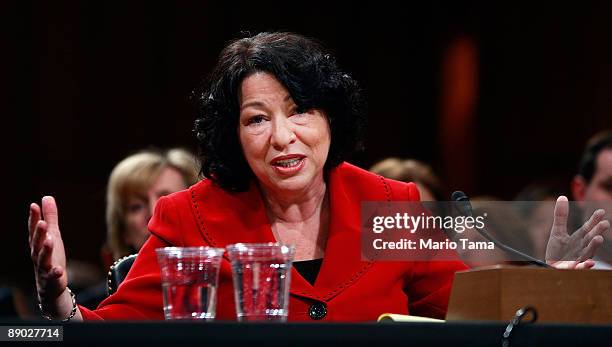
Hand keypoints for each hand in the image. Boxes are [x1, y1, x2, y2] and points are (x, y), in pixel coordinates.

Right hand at [28, 196, 69, 316]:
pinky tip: (59, 269)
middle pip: (36, 243)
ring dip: (45, 250)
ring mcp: (43, 268)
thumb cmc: (51, 257)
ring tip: (50, 240)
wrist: (50, 285)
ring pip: (42, 259)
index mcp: (38, 244)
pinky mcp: (52, 280)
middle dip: (38, 233)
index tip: (33, 205)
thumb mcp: (52, 235)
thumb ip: (50, 217)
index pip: (34, 230)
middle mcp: (37, 255)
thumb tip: (46, 197)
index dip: (33, 218)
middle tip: (42, 222)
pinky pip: (52, 277)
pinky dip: (55, 273)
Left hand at [546, 196, 607, 268]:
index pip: (587, 228)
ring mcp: (578, 259)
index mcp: (578, 239)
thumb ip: (561, 216)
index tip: (601, 212)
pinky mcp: (572, 269)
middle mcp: (581, 249)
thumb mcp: (557, 232)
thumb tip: (562, 196)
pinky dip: (584, 266)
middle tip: (605, 223)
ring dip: (593, 247)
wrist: (551, 268)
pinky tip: (588, 263)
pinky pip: (579, 269)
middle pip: (589, 240)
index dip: (593, 221)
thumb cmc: (557, 251)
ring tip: (599, 238)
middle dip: (597, 232)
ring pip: (587, 253)